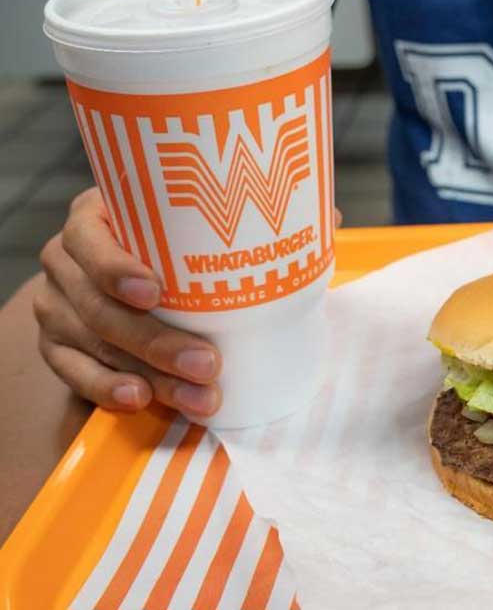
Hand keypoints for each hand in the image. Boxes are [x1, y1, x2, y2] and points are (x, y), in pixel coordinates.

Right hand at [34, 188, 222, 414]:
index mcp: (94, 218)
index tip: (155, 292)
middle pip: (100, 305)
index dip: (116, 268)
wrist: (141, 279)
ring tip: (199, 396)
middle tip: (208, 363)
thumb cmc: (184, 244)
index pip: (91, 240)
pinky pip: (75, 373)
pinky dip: (108, 388)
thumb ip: (232, 224)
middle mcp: (65, 260)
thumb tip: (313, 224)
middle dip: (156, 340)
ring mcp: (54, 305)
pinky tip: (140, 398)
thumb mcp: (198, 225)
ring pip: (97, 344)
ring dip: (151, 375)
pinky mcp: (54, 346)